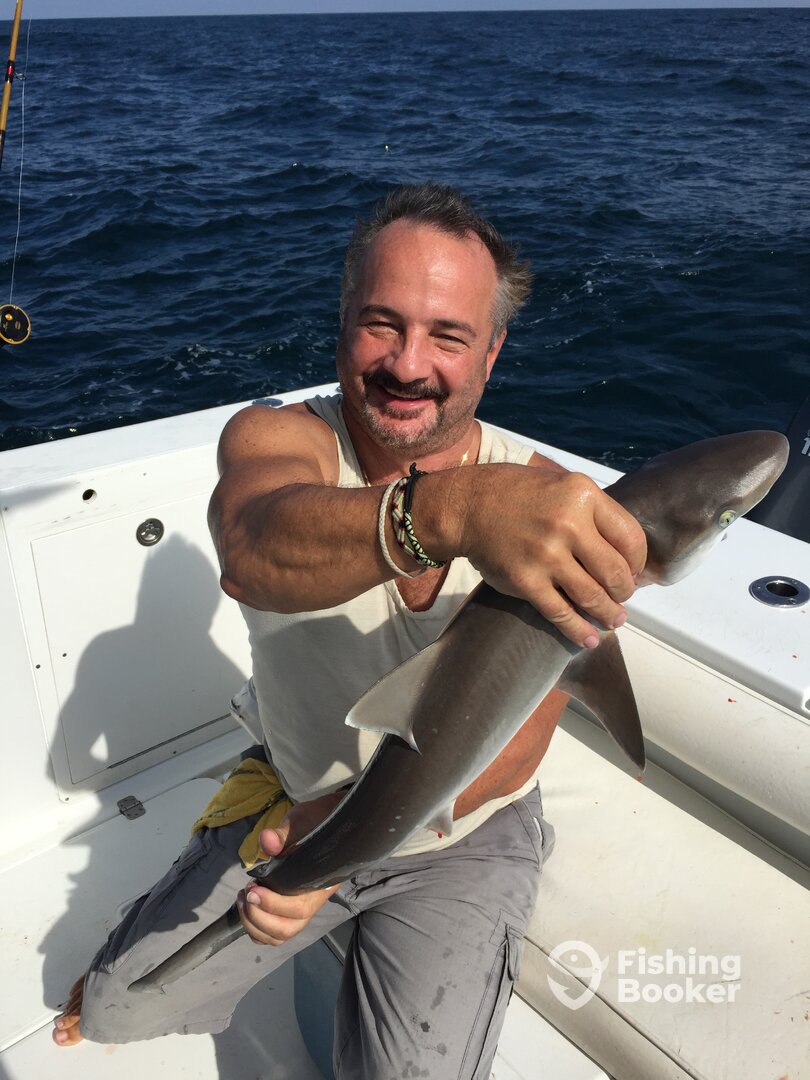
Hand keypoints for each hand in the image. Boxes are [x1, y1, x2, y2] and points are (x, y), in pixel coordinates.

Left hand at [237, 792, 342, 945]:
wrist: (325, 822)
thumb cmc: (315, 822)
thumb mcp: (301, 821)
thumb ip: (284, 833)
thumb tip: (266, 841)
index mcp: (321, 883)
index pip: (301, 907)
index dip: (274, 905)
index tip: (253, 888)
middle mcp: (315, 902)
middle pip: (289, 928)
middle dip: (260, 916)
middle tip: (246, 893)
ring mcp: (303, 910)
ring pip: (280, 935)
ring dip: (255, 924)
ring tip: (243, 899)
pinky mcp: (290, 911)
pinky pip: (274, 935)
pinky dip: (257, 930)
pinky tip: (246, 908)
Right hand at [460, 465, 646, 647]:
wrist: (467, 507)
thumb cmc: (515, 493)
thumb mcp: (561, 484)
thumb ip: (591, 510)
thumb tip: (620, 548)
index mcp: (583, 495)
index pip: (630, 537)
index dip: (638, 561)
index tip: (634, 572)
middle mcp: (568, 524)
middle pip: (615, 571)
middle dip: (624, 591)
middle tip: (623, 597)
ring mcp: (546, 555)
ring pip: (593, 597)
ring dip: (609, 614)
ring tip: (615, 620)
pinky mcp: (526, 581)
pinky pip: (560, 613)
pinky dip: (579, 630)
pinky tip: (589, 638)